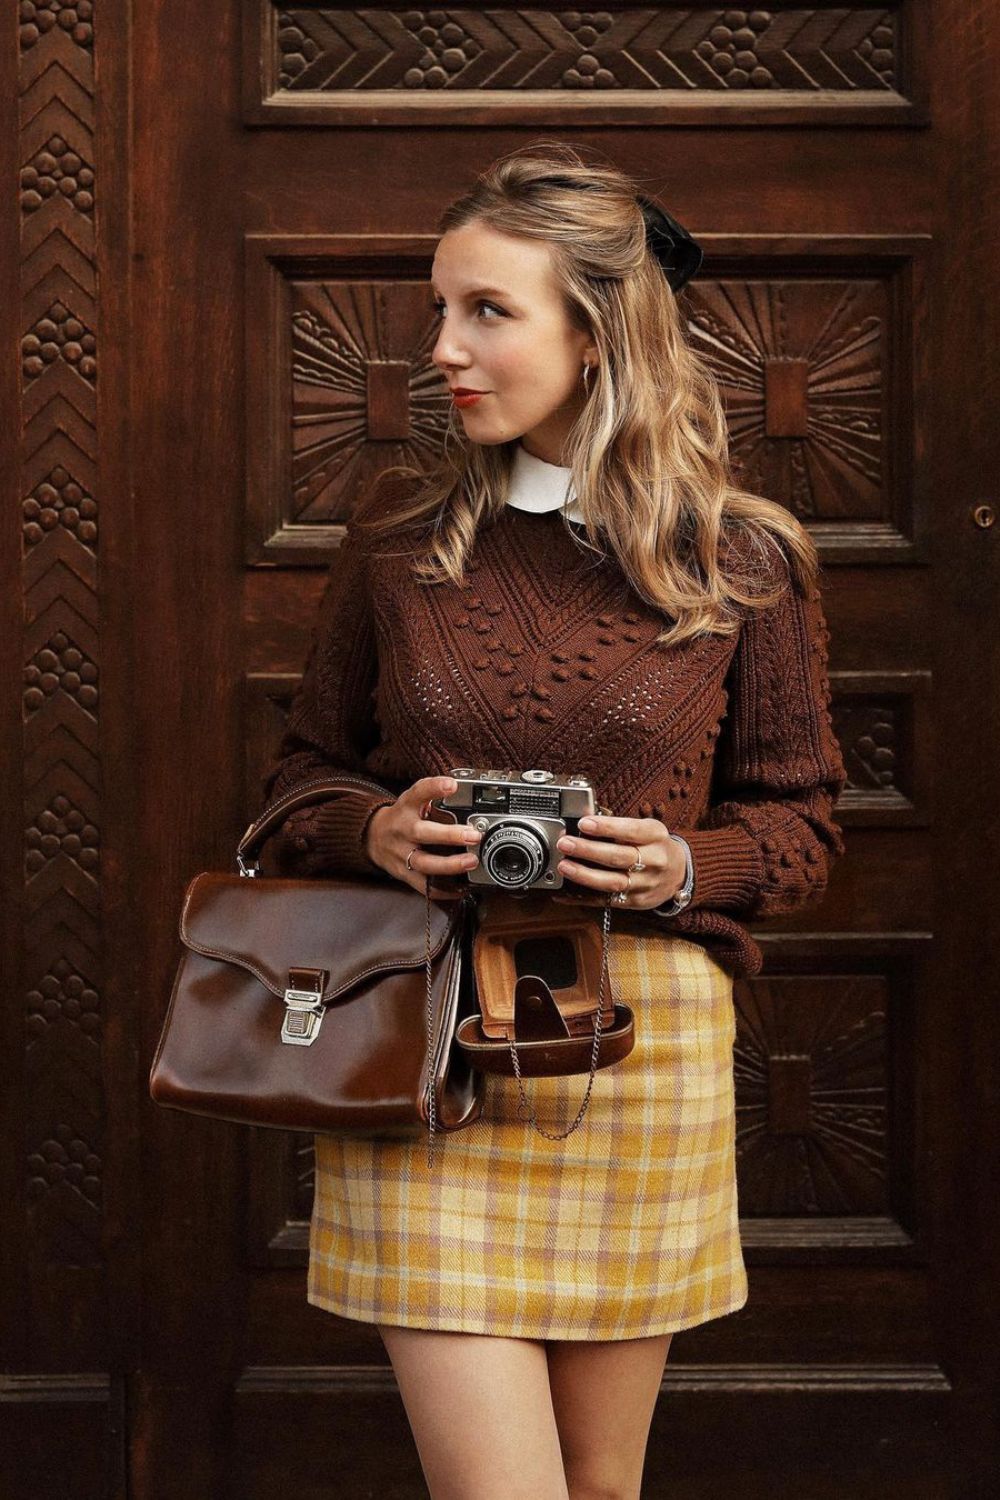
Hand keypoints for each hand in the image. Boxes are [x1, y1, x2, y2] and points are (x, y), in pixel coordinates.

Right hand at [365, 774, 480, 896]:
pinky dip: (442, 890)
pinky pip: (423, 886)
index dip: (434, 788)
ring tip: (470, 862)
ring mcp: (402, 854)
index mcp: (406, 807)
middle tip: (473, 835)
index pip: (418, 793)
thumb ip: (433, 795)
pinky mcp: (404, 874)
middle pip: (422, 833)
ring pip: (424, 863)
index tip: (451, 785)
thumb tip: (462, 789)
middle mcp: (402, 830)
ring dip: (449, 865)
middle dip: (449, 835)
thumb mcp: (412, 801)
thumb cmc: (402, 818)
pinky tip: (460, 889)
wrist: (373, 837)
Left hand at [554, 814, 687, 909]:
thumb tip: (585, 823)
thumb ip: (621, 826)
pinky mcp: (636, 902)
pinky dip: (584, 898)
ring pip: (613, 882)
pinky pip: (607, 901)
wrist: (680, 873)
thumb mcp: (647, 829)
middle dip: (588, 850)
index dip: (606, 827)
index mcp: (656, 836)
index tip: (584, 823)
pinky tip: (565, 894)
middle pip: (619, 857)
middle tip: (565, 843)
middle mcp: (654, 861)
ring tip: (564, 866)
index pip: (631, 830)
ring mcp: (645, 884)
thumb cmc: (655, 846)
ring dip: (585, 875)